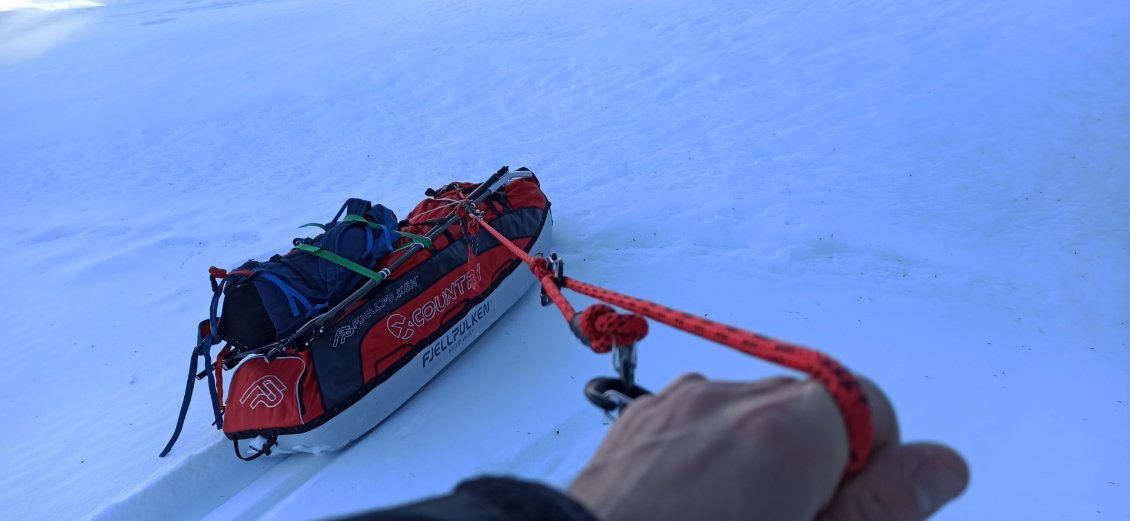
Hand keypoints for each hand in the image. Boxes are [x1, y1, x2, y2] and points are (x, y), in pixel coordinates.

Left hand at [567, 373, 968, 520]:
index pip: (871, 405)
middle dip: (816, 466)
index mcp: (787, 426)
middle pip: (809, 412)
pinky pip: (697, 426)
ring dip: (758, 463)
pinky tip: (690, 513)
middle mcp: (728, 399)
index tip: (846, 513)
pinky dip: (709, 459)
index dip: (873, 466)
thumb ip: (883, 507)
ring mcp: (676, 406)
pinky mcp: (637, 424)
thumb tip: (942, 464)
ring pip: (748, 421)